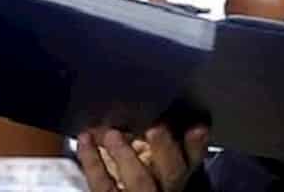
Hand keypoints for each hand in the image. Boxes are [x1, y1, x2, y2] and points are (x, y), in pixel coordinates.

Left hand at [77, 125, 208, 191]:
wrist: (120, 186)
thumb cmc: (132, 166)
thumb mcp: (149, 151)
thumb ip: (152, 136)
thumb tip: (145, 101)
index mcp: (174, 173)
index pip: (191, 158)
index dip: (196, 145)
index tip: (197, 127)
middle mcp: (162, 186)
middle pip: (172, 172)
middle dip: (165, 149)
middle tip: (156, 128)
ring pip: (140, 180)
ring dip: (126, 155)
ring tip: (112, 134)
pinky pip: (103, 184)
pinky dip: (91, 160)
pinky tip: (85, 139)